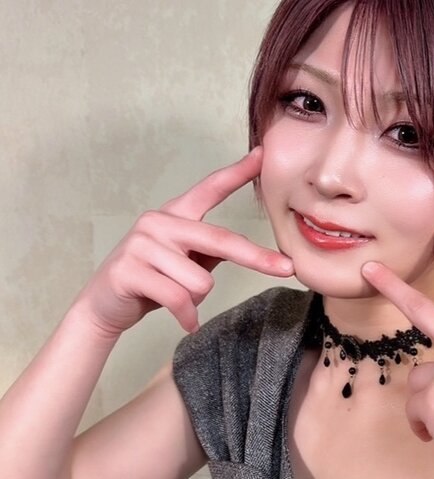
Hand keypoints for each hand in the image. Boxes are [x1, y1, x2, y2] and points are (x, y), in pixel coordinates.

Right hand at [75, 146, 293, 339]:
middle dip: (256, 258)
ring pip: (200, 280)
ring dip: (197, 299)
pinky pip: (178, 298)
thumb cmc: (151, 281)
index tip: (262, 156)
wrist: (103, 306)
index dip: (237, 172)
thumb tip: (252, 249)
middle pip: (220, 240)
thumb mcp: (184, 260)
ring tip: (180, 301)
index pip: (209, 189)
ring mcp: (141, 244)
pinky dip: (187, 316)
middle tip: (286, 269)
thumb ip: (210, 249)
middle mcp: (158, 222)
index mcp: (174, 214)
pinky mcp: (129, 270)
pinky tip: (186, 321)